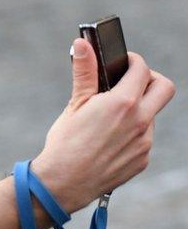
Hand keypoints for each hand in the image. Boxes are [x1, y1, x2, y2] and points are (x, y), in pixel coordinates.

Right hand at [32, 39, 174, 211]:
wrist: (62, 184)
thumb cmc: (65, 143)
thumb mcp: (74, 104)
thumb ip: (85, 73)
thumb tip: (82, 44)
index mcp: (123, 103)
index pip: (142, 69)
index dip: (133, 61)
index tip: (123, 63)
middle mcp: (141, 122)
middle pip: (165, 88)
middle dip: (151, 80)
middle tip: (131, 83)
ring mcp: (144, 143)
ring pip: (151, 116)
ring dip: (137, 110)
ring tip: (108, 119)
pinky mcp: (142, 160)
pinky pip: (144, 139)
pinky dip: (131, 134)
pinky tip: (108, 141)